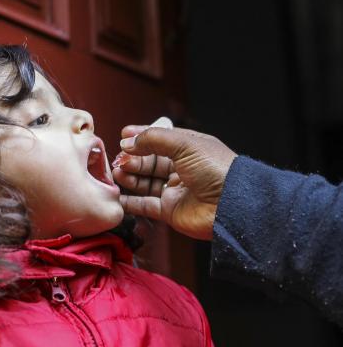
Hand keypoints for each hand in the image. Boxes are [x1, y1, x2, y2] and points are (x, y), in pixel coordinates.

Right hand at [112, 125, 236, 240]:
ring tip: (116, 173)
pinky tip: (118, 196)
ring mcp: (175, 190)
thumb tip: (128, 141)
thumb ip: (154, 139)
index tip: (123, 135)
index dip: (141, 137)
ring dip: (129, 177)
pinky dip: (130, 202)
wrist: (231, 205)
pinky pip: (145, 205)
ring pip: (145, 183)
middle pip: (149, 162)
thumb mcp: (185, 144)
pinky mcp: (170, 210)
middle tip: (118, 159)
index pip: (160, 140)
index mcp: (189, 148)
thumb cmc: (216, 169)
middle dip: (132, 159)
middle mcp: (181, 168)